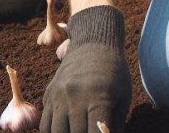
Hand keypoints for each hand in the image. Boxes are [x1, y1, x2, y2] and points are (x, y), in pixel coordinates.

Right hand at [41, 5, 131, 132]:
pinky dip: (53, 132)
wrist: (94, 43)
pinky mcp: (49, 95)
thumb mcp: (123, 97)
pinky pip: (44, 124)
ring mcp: (59, 96)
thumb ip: (116, 124)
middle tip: (90, 131)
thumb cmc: (115, 73)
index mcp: (98, 98)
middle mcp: (75, 97)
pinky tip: (66, 130)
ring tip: (78, 130)